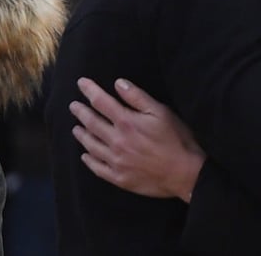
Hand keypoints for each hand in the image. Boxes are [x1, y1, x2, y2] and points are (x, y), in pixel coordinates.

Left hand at [70, 77, 204, 201]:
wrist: (187, 174)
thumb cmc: (177, 139)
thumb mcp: (161, 112)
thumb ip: (137, 97)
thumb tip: (118, 83)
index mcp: (127, 122)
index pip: (101, 102)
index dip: (89, 90)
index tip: (81, 83)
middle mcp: (117, 141)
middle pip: (91, 123)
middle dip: (80, 112)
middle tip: (73, 106)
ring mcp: (117, 161)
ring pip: (91, 145)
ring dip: (81, 135)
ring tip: (75, 128)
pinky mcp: (120, 178)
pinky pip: (98, 168)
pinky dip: (89, 160)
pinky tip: (85, 156)